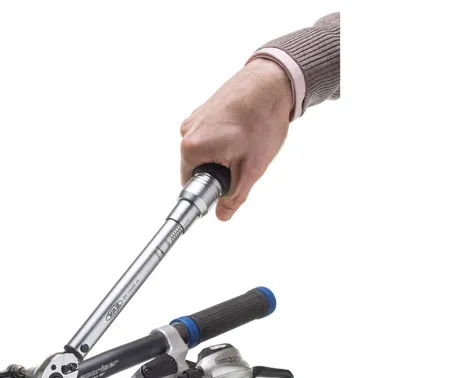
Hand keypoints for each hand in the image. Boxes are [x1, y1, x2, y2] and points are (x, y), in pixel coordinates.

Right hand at [180, 58, 292, 220]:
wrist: (273, 80)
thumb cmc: (262, 121)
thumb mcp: (250, 169)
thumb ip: (234, 197)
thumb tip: (222, 215)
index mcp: (191, 148)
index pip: (191, 184)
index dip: (211, 189)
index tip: (229, 185)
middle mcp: (186, 131)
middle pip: (197, 167)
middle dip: (219, 170)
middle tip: (243, 162)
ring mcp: (195, 117)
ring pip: (205, 151)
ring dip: (223, 154)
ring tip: (246, 144)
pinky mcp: (205, 108)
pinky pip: (210, 135)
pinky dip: (225, 139)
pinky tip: (244, 132)